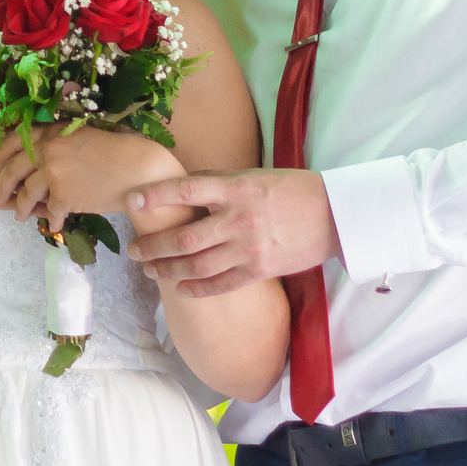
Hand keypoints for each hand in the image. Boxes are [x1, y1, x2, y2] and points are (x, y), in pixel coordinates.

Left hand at [0, 127, 181, 232]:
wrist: (140, 169)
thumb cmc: (121, 148)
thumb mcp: (85, 133)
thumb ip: (61, 138)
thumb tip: (44, 150)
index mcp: (53, 130)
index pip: (15, 140)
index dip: (2, 155)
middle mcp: (48, 149)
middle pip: (12, 169)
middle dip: (1, 185)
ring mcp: (53, 173)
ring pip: (26, 194)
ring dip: (20, 208)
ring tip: (19, 216)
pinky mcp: (64, 196)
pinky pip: (50, 212)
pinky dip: (51, 220)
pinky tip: (54, 225)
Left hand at [124, 168, 337, 296]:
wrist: (335, 214)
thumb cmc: (291, 190)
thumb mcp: (253, 176)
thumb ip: (218, 183)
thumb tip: (182, 187)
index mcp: (235, 189)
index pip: (186, 190)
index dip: (156, 195)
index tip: (131, 200)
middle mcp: (238, 219)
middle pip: (184, 238)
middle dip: (153, 246)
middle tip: (133, 250)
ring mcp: (249, 247)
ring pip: (197, 265)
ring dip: (168, 270)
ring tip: (150, 270)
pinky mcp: (260, 269)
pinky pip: (222, 284)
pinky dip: (198, 289)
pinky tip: (181, 289)